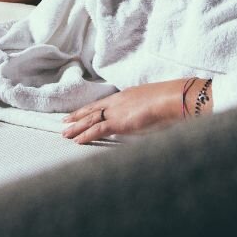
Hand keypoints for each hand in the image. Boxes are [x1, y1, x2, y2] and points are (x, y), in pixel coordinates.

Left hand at [62, 78, 193, 143]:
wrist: (171, 99)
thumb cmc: (169, 102)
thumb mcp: (153, 104)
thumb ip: (146, 110)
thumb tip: (146, 116)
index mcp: (126, 96)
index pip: (103, 103)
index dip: (90, 108)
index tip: (81, 112)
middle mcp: (118, 102)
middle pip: (93, 109)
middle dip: (78, 116)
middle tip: (65, 122)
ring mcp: (116, 111)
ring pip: (90, 120)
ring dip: (77, 127)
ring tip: (65, 133)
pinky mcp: (118, 123)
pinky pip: (97, 130)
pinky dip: (85, 135)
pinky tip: (77, 140)